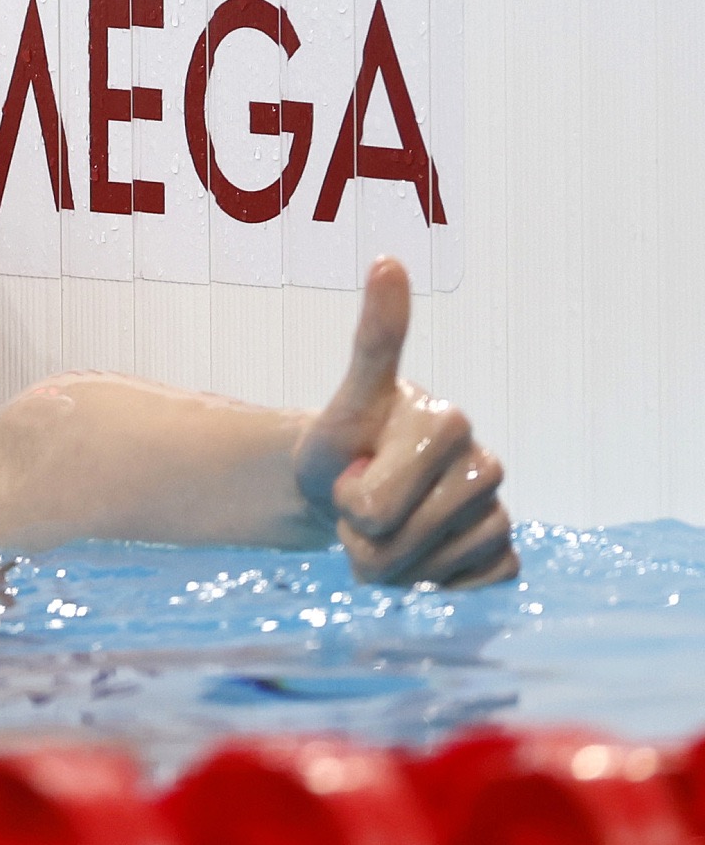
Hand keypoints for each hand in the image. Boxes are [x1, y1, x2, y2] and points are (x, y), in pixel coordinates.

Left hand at [294, 258, 515, 587]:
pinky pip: (470, 585)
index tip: (351, 477)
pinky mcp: (504, 551)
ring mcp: (497, 507)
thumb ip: (372, 340)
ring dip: (392, 567)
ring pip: (432, 569)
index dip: (348, 504)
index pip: (375, 506)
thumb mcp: (344, 398)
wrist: (346, 487)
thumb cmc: (341, 443)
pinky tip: (422, 555)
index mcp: (447, 419)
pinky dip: (434, 584)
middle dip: (363, 540)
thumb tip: (387, 260)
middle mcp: (485, 460)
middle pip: (402, 543)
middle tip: (356, 509)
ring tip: (382, 532)